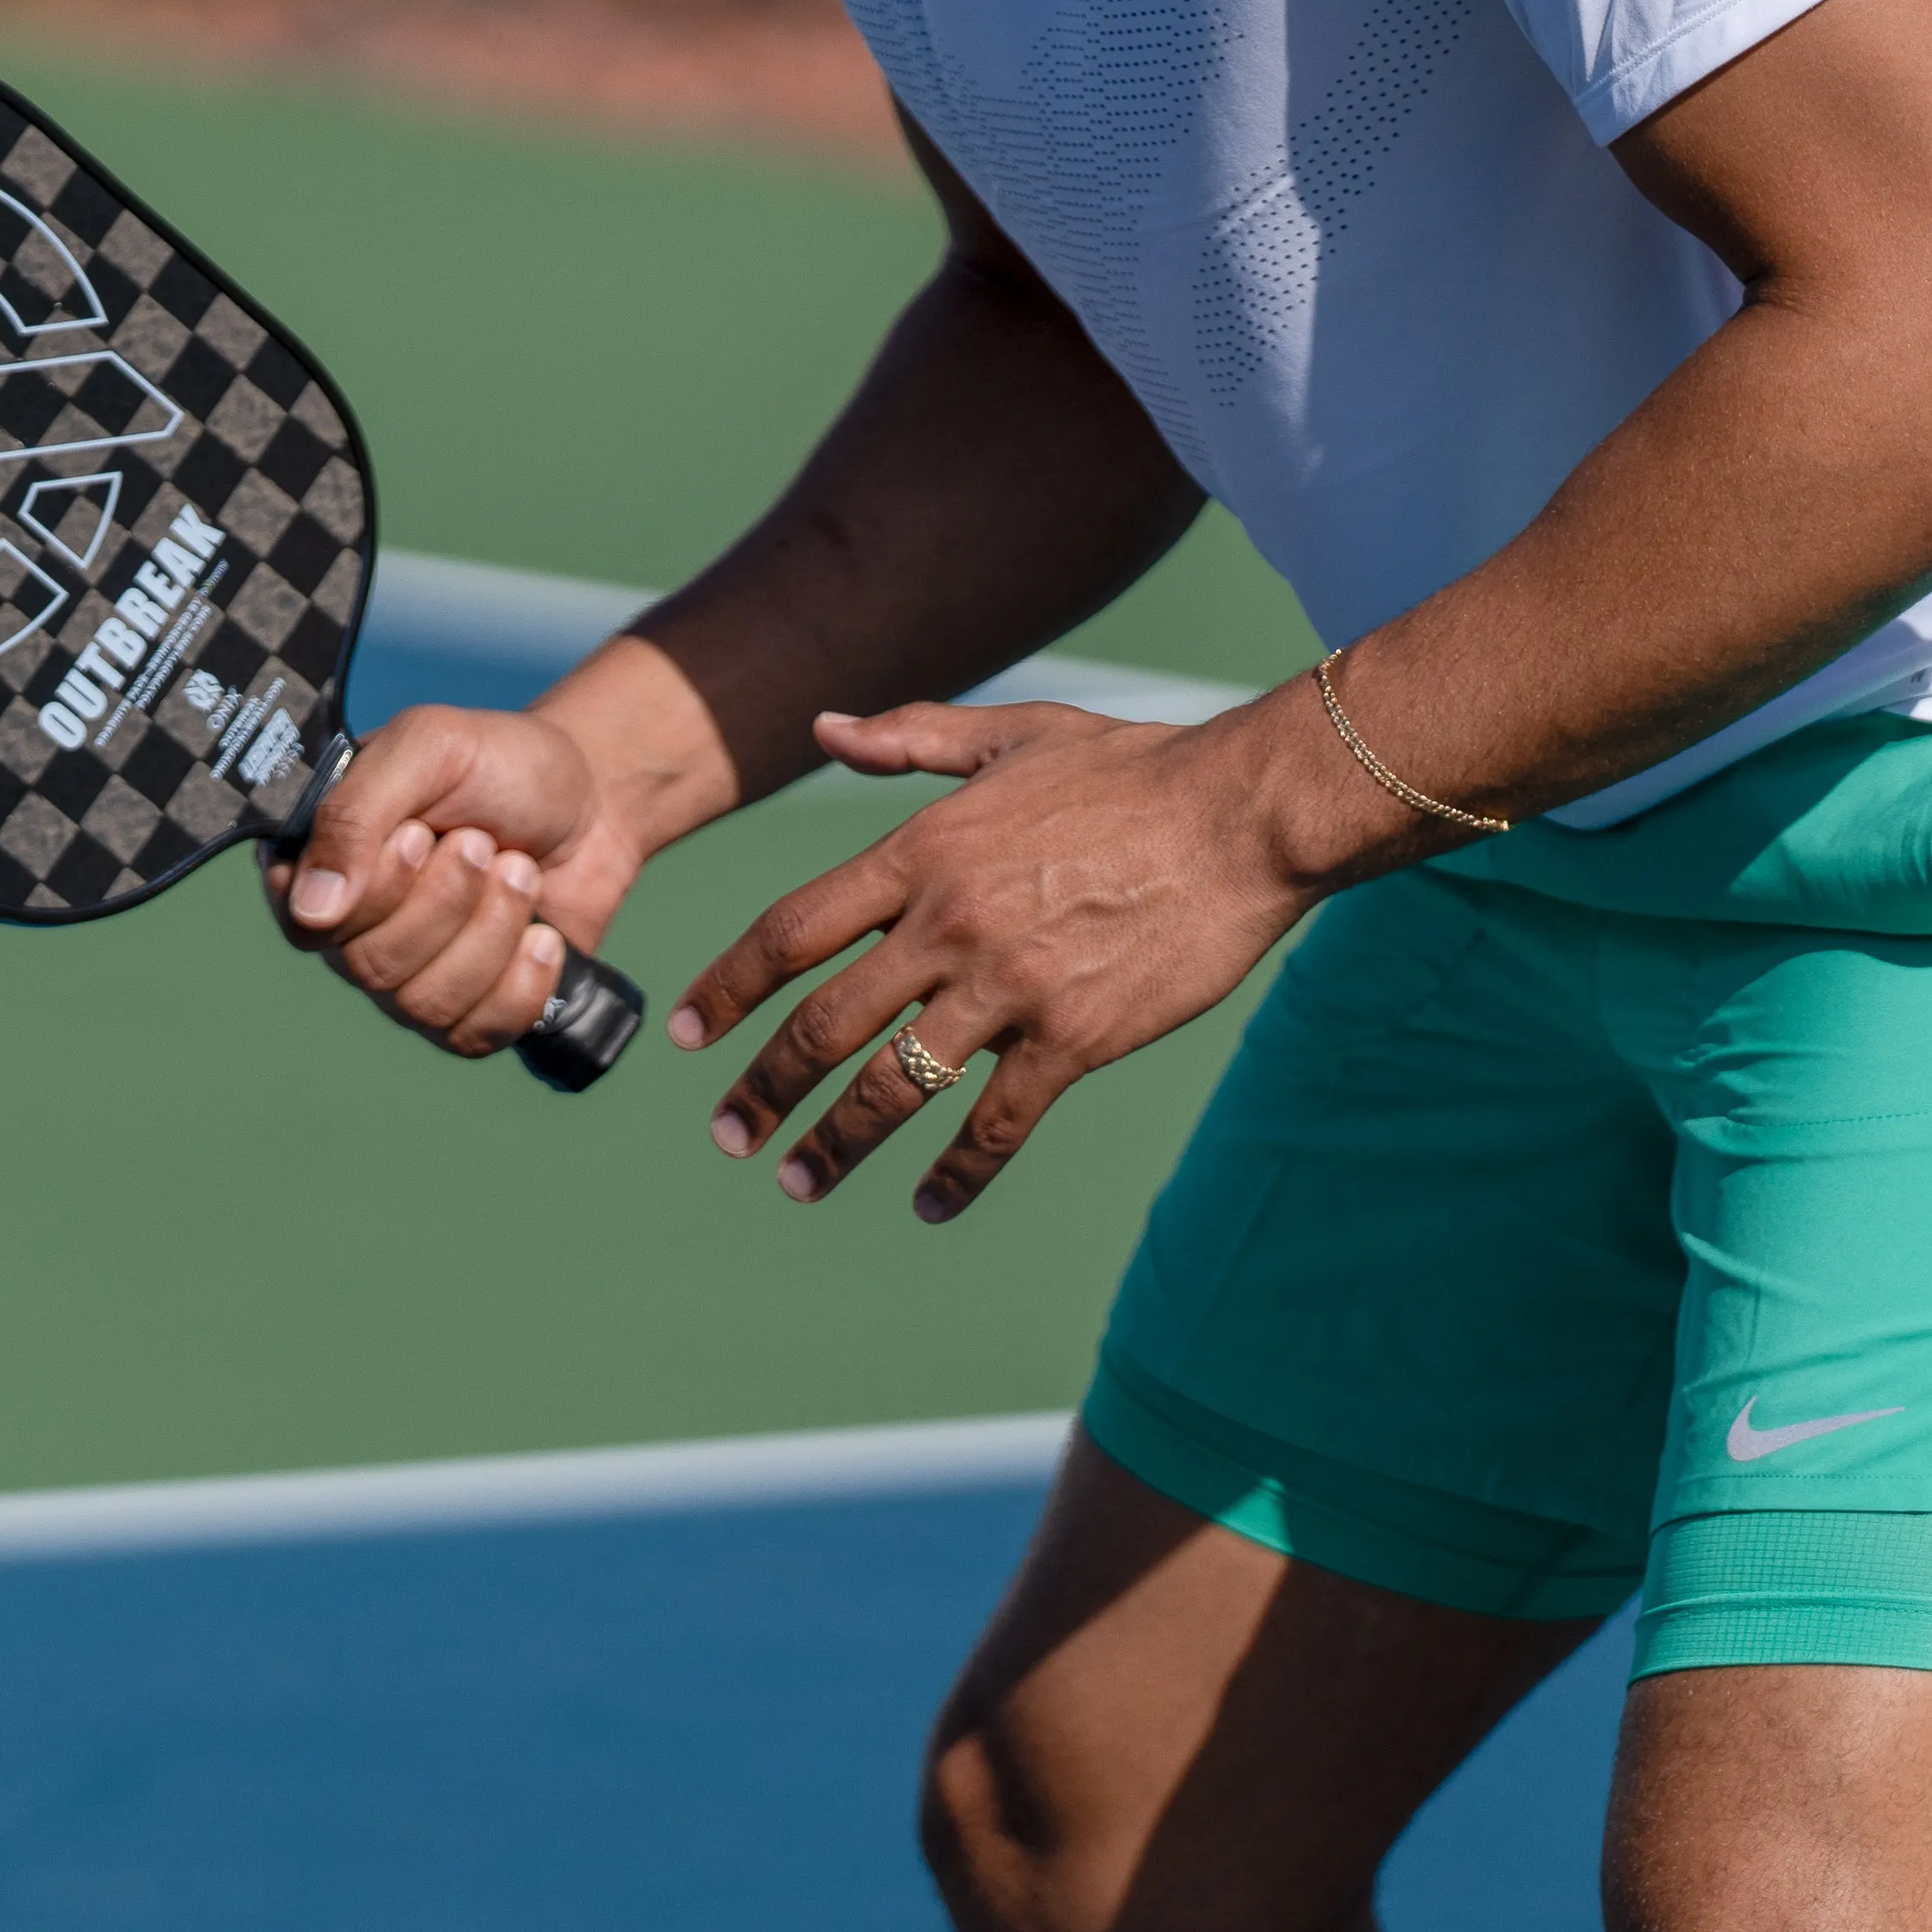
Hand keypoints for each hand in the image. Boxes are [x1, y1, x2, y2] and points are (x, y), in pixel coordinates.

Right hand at [263, 703, 637, 1058]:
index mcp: (323, 862)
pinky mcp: (467, 1010)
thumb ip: (355, 812)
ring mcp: (408, 976)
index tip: (420, 836)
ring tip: (521, 870)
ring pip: (424, 1003)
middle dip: (448, 898)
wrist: (590, 798)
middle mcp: (353, 930)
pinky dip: (521, 982)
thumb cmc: (501, 764)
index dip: (375, 889)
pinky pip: (474, 1033)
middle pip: (370, 965)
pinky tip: (544, 936)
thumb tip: (313, 909)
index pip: (308, 922)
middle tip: (485, 841)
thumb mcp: (426, 747)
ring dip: (491, 929)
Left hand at [671, 697, 1318, 1222]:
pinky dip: (957, 1173)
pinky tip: (929, 1204)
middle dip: (765, 1089)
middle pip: (825, 1023)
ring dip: (838, 1143)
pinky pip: (997, 1123)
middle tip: (728, 1137)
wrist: (1243, 816)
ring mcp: (1011, 987)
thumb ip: (909, 741)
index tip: (689, 1035)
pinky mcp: (1076, 1038)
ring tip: (799, 1182)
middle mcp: (951, 923)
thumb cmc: (1131, 768)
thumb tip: (823, 728)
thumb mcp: (1011, 737)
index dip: (730, 988)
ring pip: (897, 1086)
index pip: (794, 931)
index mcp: (923, 851)